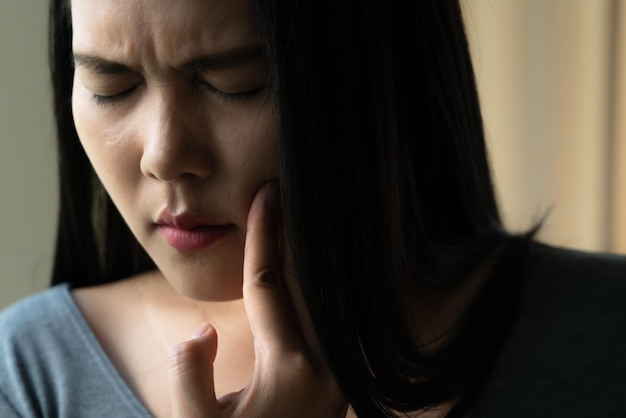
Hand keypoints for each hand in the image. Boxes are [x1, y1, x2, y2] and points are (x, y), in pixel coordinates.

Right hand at [168, 182, 347, 416]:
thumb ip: (189, 374)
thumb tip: (202, 328)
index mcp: (292, 366)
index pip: (272, 283)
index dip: (265, 235)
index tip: (267, 194)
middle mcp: (328, 363)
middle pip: (313, 279)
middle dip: (303, 233)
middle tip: (297, 191)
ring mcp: (342, 371)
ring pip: (327, 297)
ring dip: (315, 257)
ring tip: (305, 218)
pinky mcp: (341, 379)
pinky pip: (331, 318)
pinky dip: (320, 287)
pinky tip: (314, 269)